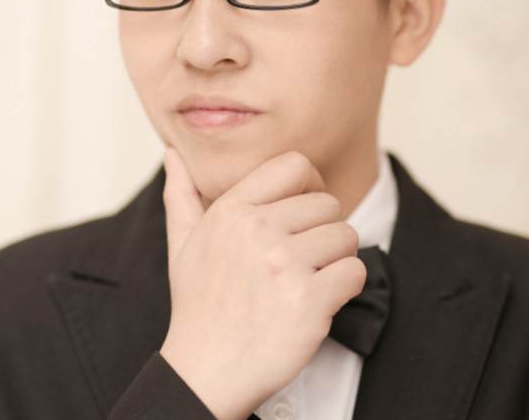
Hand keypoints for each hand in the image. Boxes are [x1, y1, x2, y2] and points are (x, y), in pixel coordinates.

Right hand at [160, 148, 365, 419]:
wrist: (205, 374)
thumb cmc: (199, 307)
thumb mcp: (182, 245)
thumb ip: (181, 195)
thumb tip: (173, 154)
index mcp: (231, 210)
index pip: (294, 164)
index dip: (310, 185)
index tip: (306, 211)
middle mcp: (256, 230)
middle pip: (328, 204)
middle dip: (323, 231)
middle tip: (303, 260)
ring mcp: (283, 264)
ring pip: (346, 236)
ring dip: (336, 261)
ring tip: (306, 282)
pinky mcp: (308, 300)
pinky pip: (355, 271)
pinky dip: (345, 288)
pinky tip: (318, 302)